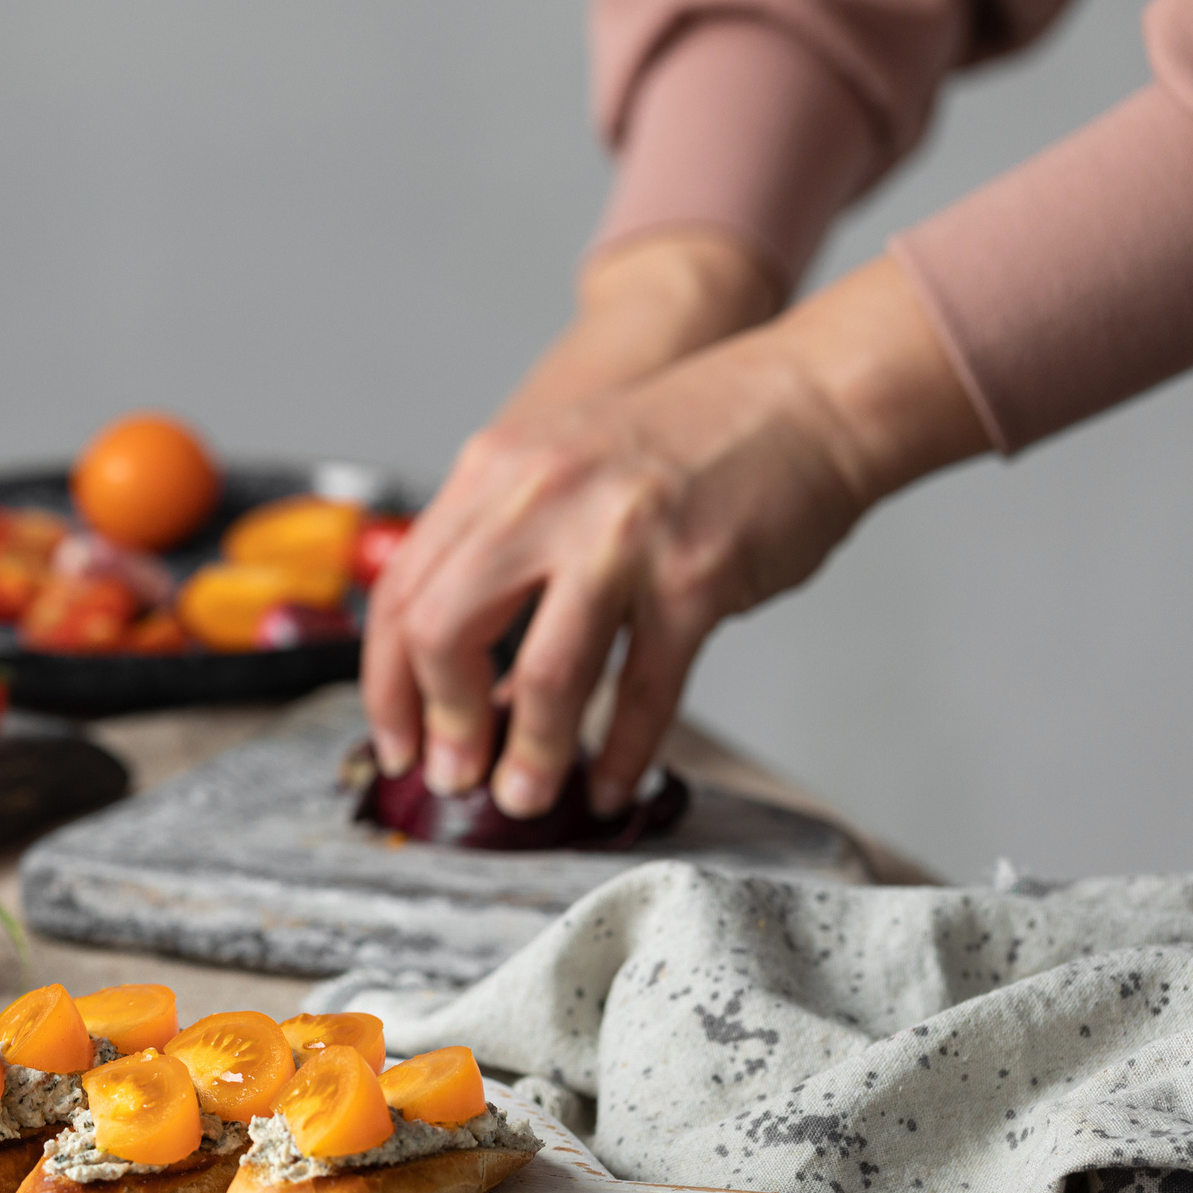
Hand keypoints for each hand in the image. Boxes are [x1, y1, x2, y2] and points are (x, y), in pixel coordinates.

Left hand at [363, 256, 989, 817]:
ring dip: (529, 756)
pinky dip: (621, 752)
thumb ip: (501, 555)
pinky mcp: (694, 576)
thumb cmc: (684, 443)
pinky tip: (609, 784)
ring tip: (524, 797)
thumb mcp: (558, 471)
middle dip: (441, 722)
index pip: (400, 590)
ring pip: (544, 676)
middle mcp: (543, 497)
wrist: (805, 394)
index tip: (395, 741)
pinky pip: (644, 690)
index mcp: (495, 471)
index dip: (387, 683)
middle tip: (452, 774)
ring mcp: (619, 537)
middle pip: (444, 630)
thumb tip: (462, 681)